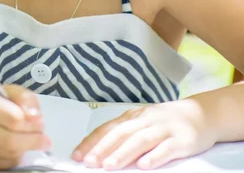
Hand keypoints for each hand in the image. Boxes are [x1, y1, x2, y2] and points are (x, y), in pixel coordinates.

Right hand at [0, 85, 51, 169]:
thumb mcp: (7, 91)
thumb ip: (24, 98)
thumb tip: (36, 116)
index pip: (13, 118)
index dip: (31, 123)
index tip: (42, 123)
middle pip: (11, 140)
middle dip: (33, 141)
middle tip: (45, 140)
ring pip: (7, 153)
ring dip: (25, 149)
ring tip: (33, 142)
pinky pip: (2, 164)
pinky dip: (15, 157)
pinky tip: (19, 149)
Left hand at [71, 98, 218, 169]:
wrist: (201, 113)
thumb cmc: (167, 121)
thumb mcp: (143, 122)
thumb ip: (126, 133)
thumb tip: (100, 149)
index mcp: (134, 116)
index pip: (109, 127)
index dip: (93, 141)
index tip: (78, 154)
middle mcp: (146, 119)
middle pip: (122, 133)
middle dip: (103, 148)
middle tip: (89, 162)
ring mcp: (164, 128)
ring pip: (140, 140)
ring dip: (123, 153)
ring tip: (109, 166)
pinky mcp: (181, 139)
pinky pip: (166, 148)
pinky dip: (154, 156)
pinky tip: (143, 165)